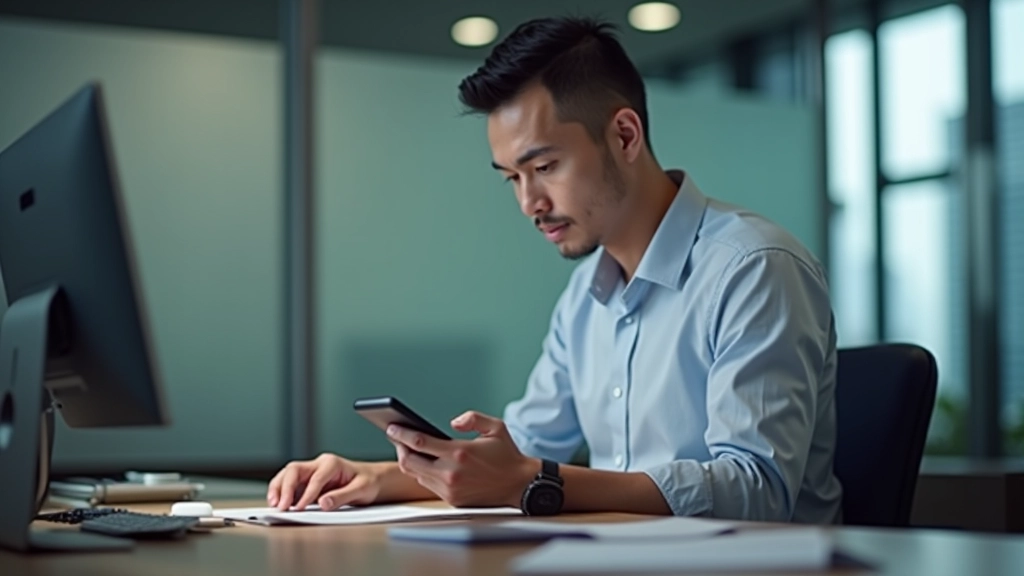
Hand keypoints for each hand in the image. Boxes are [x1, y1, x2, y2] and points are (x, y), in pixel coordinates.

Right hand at [266, 453, 383, 510]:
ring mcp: (311, 472)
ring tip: (274, 505)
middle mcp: (319, 464)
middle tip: (281, 506)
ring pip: (287, 474)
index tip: (300, 508)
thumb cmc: (367, 482)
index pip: (315, 478)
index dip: (307, 494)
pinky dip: (281, 492)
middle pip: (294, 470)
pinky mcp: (306, 481)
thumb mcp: (361, 490)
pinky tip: (278, 503)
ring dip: (278, 488)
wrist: (371, 479)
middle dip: (286, 487)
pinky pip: (289, 483)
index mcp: (332, 463)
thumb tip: (323, 503)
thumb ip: (342, 496)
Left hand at [387, 411, 538, 507]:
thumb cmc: (507, 454)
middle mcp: (451, 473)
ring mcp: (450, 489)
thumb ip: (473, 418)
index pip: (419, 442)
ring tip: (409, 449)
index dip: (401, 434)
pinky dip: (423, 473)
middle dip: (399, 448)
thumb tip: (453, 422)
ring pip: (416, 475)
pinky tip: (424, 463)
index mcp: (459, 453)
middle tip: (396, 438)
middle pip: (409, 462)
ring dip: (410, 461)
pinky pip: (428, 485)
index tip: (391, 427)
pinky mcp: (452, 499)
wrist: (519, 485)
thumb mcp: (496, 427)